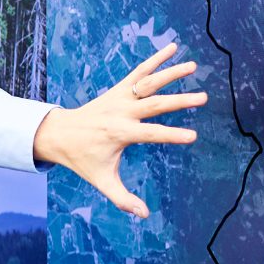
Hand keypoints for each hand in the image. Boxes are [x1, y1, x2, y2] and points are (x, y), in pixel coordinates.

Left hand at [31, 42, 204, 218]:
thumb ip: (123, 198)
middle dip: (179, 101)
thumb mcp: (101, 180)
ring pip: (148, 81)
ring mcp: (120, 97)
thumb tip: (144, 215)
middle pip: (154, 104)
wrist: (60, 133)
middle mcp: (121, 111)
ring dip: (171, 72)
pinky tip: (173, 48)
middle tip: (203, 98)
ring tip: (193, 65)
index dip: (171, 135)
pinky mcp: (119, 89)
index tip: (193, 136)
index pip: (151, 134)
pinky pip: (139, 71)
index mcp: (119, 133)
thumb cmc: (83, 159)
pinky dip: (155, 60)